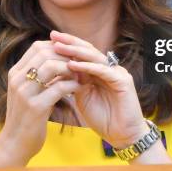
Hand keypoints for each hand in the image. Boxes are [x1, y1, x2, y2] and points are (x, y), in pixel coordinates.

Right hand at [0, 40, 78, 166]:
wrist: (14, 145)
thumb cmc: (25, 117)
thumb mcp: (27, 92)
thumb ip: (38, 75)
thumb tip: (57, 57)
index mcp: (15, 73)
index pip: (37, 47)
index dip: (57, 47)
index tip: (72, 55)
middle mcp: (17, 80)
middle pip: (45, 53)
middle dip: (66, 56)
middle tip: (80, 63)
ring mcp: (25, 93)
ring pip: (52, 66)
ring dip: (71, 68)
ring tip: (81, 75)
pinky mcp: (35, 108)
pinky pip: (59, 87)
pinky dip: (72, 85)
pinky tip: (79, 88)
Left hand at [50, 31, 148, 148]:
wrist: (122, 135)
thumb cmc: (102, 118)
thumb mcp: (82, 97)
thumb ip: (73, 82)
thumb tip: (55, 70)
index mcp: (99, 70)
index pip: (82, 52)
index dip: (66, 45)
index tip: (48, 40)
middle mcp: (108, 67)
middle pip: (88, 49)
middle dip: (69, 42)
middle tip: (53, 35)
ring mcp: (117, 72)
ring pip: (95, 57)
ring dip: (76, 51)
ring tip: (59, 46)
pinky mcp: (123, 81)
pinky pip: (103, 71)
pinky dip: (88, 67)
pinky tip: (74, 65)